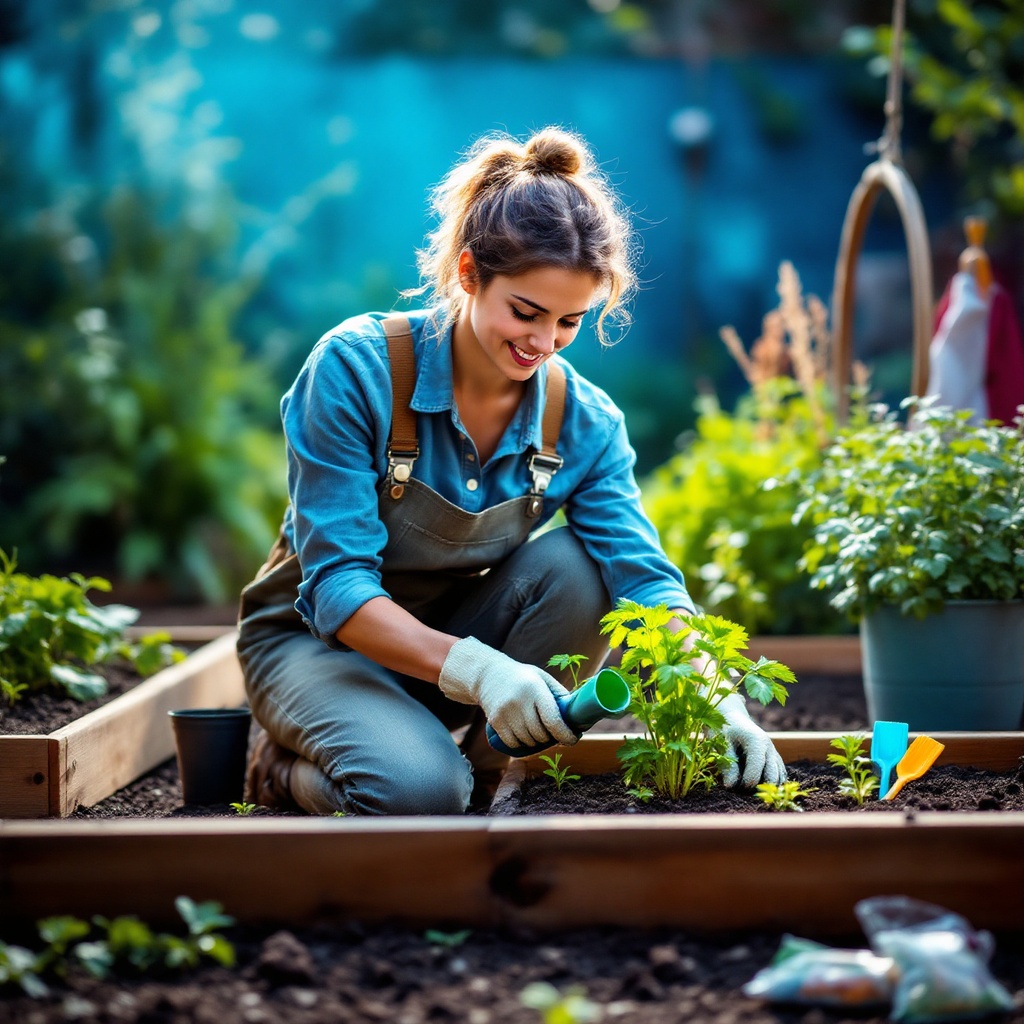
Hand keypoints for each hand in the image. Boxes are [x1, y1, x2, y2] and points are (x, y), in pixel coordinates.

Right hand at [438, 637, 577, 749]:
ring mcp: (505, 712)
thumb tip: (578, 715)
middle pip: (541, 734)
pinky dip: (521, 744)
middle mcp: (520, 701)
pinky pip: (513, 743)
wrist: (488, 674)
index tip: (572, 740)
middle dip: (550, 737)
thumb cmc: (522, 677)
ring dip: (536, 742)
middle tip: (552, 733)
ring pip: (527, 741)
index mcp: (536, 689)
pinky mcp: (495, 721)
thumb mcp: (542, 678)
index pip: (553, 720)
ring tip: (537, 732)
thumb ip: (559, 694)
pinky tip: (524, 736)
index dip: (565, 735)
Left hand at [718, 692, 786, 788]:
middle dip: (758, 788)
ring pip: (778, 779)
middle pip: (773, 777)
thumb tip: (730, 786)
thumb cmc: (723, 729)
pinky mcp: (774, 759)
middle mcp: (769, 747)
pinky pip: (778, 777)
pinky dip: (768, 784)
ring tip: (745, 786)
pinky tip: (752, 783)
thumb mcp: (720, 743)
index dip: (747, 781)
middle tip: (741, 790)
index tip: (734, 787)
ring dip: (764, 787)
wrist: (731, 716)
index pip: (758, 768)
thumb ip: (726, 764)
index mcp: (757, 741)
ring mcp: (773, 753)